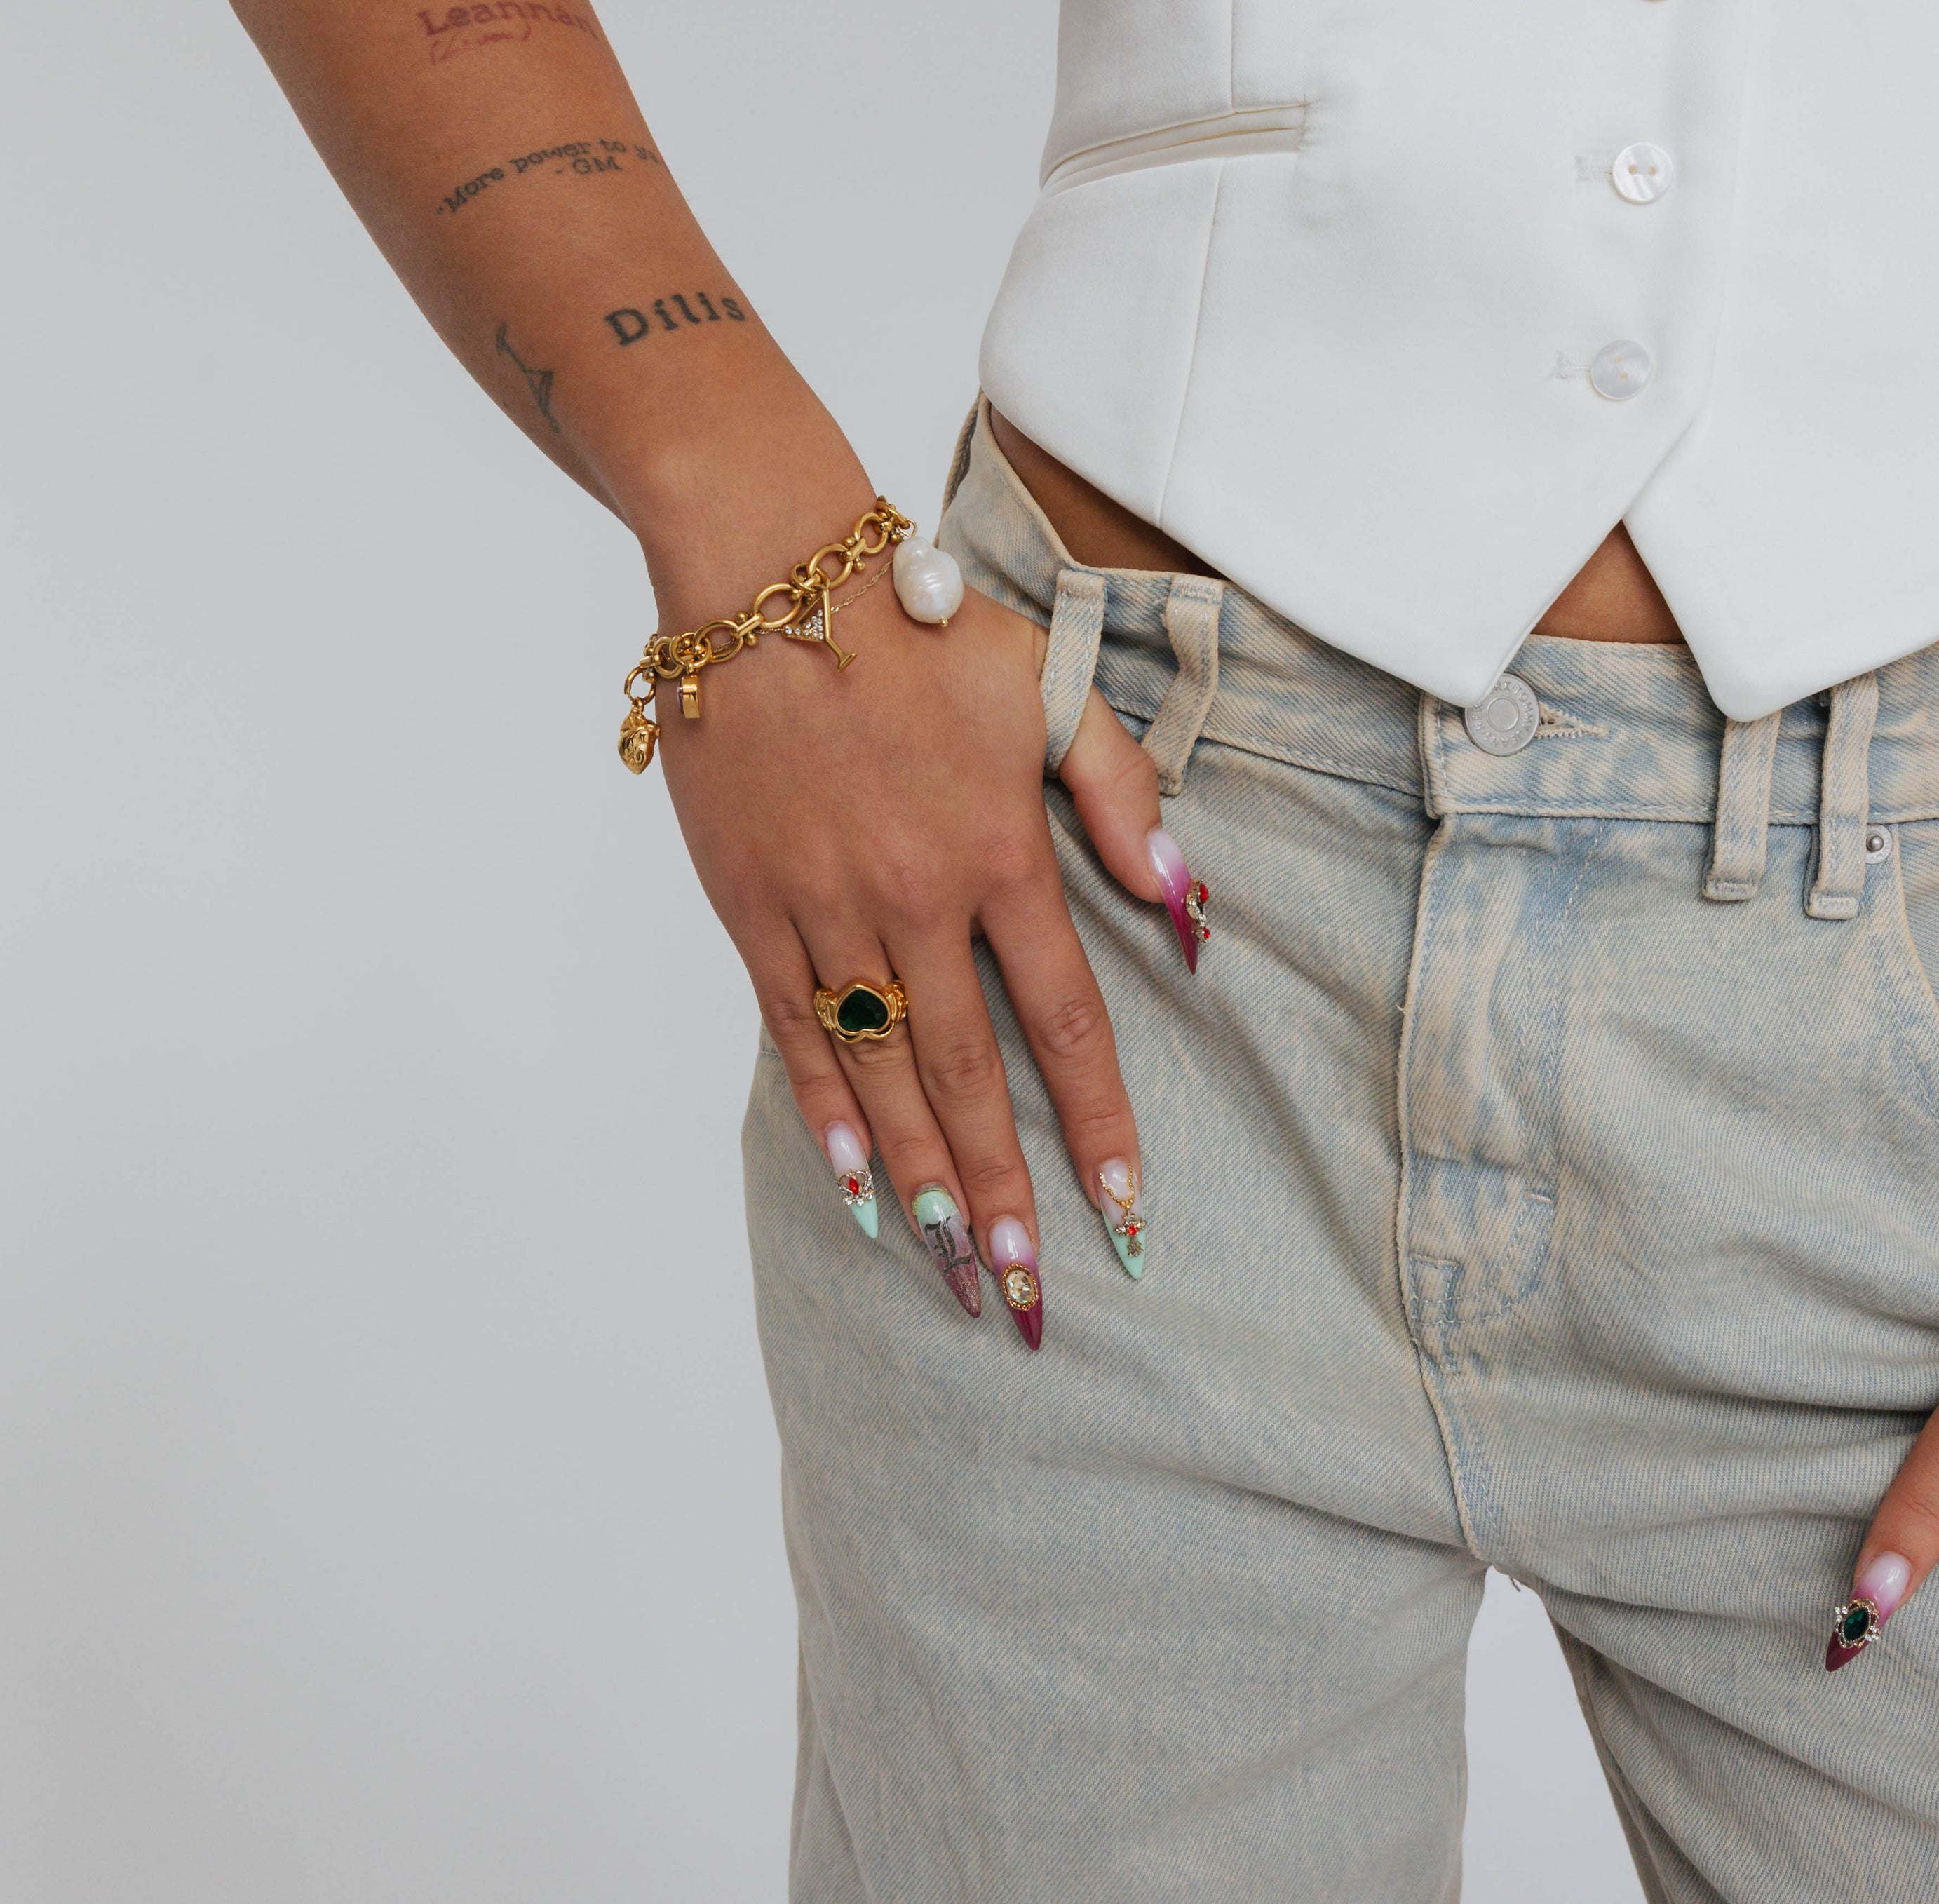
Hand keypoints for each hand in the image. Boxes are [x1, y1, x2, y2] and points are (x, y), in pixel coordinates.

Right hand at [656, 526, 1181, 1348]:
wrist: (765, 572)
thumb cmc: (917, 626)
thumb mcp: (1049, 685)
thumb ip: (1122, 794)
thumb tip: (1185, 903)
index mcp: (1003, 854)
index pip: (1065, 1025)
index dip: (1097, 1128)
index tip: (1126, 1213)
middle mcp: (918, 902)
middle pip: (971, 1081)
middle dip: (1005, 1198)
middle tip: (1031, 1296)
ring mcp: (828, 911)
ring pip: (883, 1076)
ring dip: (922, 1183)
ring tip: (953, 1273)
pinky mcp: (754, 908)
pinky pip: (795, 1032)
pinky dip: (824, 1115)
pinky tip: (854, 1190)